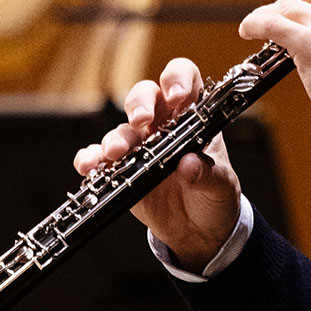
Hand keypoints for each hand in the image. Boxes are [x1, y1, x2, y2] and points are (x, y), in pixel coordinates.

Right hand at [73, 58, 242, 272]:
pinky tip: (89, 166)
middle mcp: (164, 125)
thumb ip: (208, 174)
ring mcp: (140, 146)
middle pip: (145, 95)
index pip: (186, 79)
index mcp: (193, 118)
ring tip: (115, 154)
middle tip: (141, 121)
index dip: (178, 78)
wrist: (199, 231)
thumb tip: (189, 164)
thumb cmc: (215, 197)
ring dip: (115, 138)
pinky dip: (91, 159)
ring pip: (121, 128)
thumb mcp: (222, 186)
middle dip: (139, 103)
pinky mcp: (122, 170)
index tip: (176, 96)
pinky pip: (100, 157)